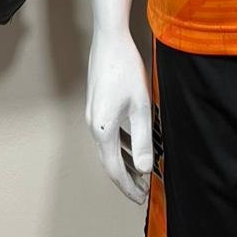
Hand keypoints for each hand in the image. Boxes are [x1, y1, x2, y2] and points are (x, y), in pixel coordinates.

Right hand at [85, 27, 153, 201]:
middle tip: (142, 190)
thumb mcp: (140, 106)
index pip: (114, 168)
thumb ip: (142, 139)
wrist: (109, 39)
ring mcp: (93, 114)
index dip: (128, 186)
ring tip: (139, 172)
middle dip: (125, 178)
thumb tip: (143, 168)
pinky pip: (107, 133)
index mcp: (102, 129)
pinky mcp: (97, 105)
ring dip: (123, 161)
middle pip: (109, 160)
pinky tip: (132, 145)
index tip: (140, 197)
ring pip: (108, 147)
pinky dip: (120, 145)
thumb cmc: (125, 68)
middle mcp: (93, 124)